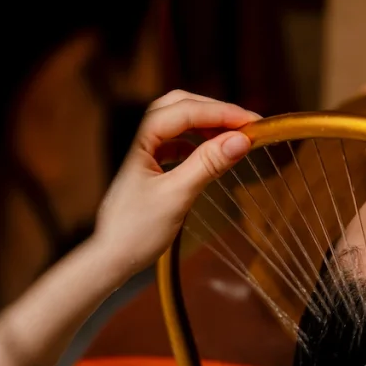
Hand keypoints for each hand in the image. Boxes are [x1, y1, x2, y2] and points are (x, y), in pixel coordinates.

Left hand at [91, 90, 259, 282]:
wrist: (111, 259)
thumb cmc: (136, 231)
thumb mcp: (177, 195)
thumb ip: (208, 163)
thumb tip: (241, 140)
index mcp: (136, 137)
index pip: (185, 111)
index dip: (222, 113)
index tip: (253, 122)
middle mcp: (135, 135)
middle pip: (180, 107)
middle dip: (215, 113)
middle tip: (247, 126)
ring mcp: (139, 148)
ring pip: (178, 123)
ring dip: (207, 126)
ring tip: (233, 139)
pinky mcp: (145, 163)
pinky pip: (174, 141)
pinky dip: (196, 143)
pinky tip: (211, 153)